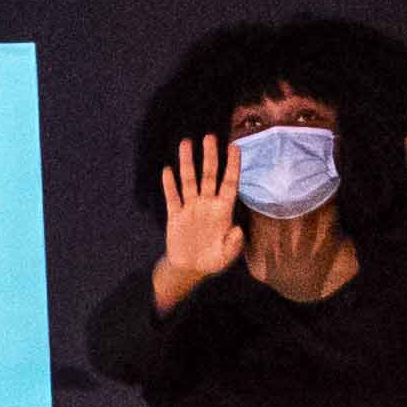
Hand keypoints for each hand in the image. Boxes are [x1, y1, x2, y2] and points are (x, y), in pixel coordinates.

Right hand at [159, 137, 243, 286]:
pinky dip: (170, 185)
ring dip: (187, 163)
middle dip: (209, 156)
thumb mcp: (226, 256)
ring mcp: (190, 208)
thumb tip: (238, 230)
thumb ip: (234, 244)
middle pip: (209, 175)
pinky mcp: (175, 216)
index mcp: (223, 210)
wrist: (189, 269)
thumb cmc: (212, 260)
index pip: (229, 183)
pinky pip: (172, 198)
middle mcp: (207, 204)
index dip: (232, 165)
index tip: (234, 147)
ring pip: (189, 181)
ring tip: (186, 143)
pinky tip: (167, 171)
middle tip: (209, 137)